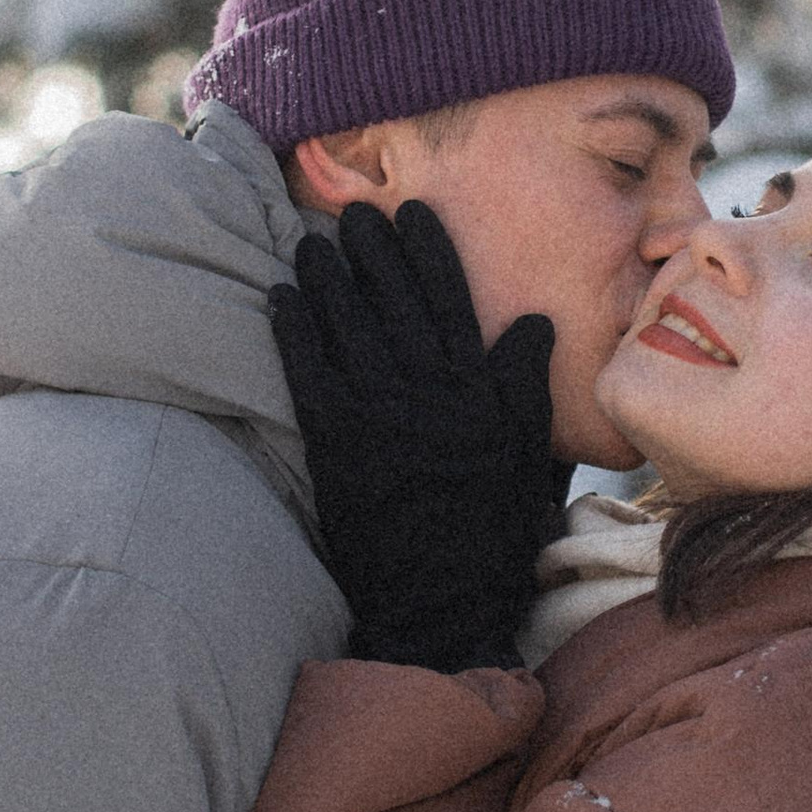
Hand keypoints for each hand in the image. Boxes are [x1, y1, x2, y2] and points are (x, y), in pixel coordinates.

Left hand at [271, 199, 560, 671]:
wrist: (441, 598)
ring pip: (346, 324)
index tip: (412, 214)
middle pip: (392, 300)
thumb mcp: (527, 453)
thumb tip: (531, 321)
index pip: (449, 300)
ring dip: (325, 279)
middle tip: (353, 213)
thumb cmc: (491, 531)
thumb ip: (525, 383)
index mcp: (476, 390)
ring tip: (311, 245)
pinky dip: (293, 330)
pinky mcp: (334, 440)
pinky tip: (280, 299)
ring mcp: (377, 412)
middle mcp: (426, 390)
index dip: (428, 252)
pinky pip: (307, 368)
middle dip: (372, 250)